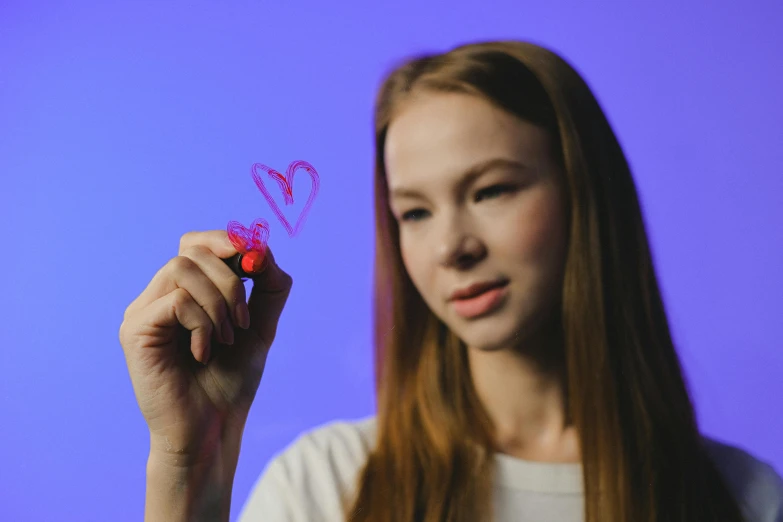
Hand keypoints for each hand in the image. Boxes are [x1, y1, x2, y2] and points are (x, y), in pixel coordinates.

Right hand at [119, 230, 292, 462]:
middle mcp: (157, 296)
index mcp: (182, 292)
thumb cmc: (231, 380)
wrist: (212, 429)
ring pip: (182, 269)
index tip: (256, 260)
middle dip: (231, 281)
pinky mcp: (134, 331)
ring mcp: (141, 312)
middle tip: (243, 322)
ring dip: (218, 303)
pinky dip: (202, 324)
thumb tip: (262, 247)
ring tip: (226, 339)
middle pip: (192, 251)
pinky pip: (175, 301)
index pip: (196, 243)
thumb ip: (267, 286)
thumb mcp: (260, 325)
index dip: (226, 242)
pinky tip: (204, 353)